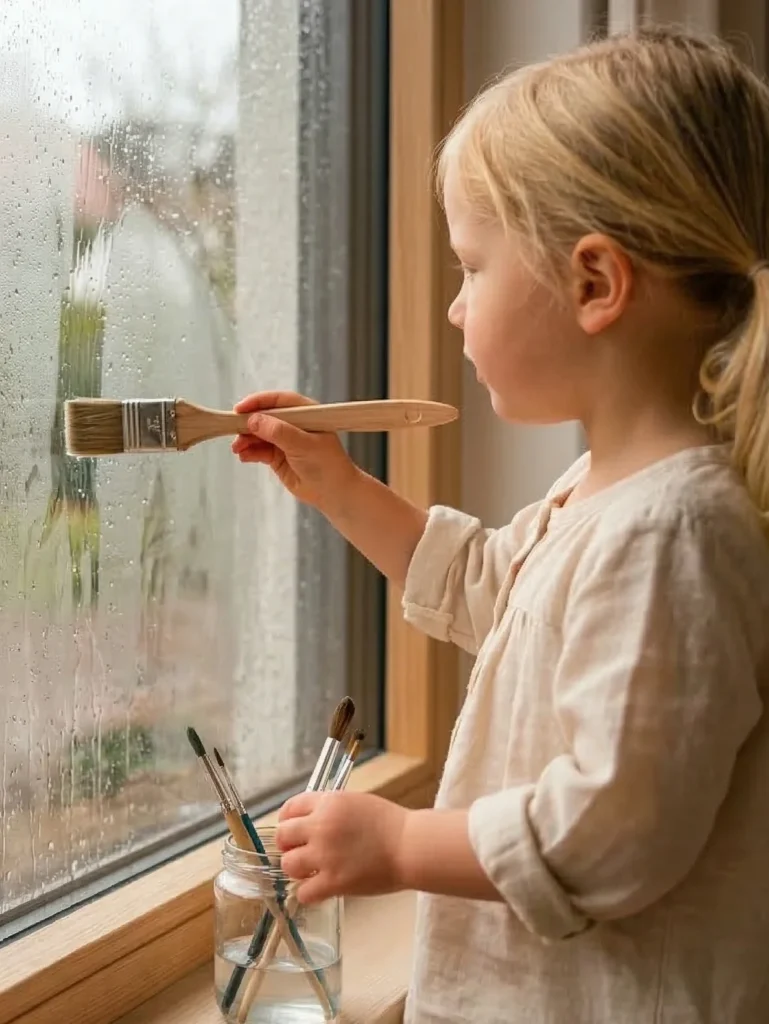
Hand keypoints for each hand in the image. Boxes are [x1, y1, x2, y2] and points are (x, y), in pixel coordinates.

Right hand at [231, 390, 359, 513]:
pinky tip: (243, 455)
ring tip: (237, 447)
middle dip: (248, 423)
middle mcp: (294, 425)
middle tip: (233, 429)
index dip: (259, 402)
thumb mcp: (303, 444)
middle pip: (265, 417)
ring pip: (259, 435)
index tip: (241, 408)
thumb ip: (278, 431)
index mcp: (306, 413)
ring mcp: (285, 441)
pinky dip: (249, 452)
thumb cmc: (328, 464)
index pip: (279, 401)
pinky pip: (259, 451)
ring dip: (246, 439)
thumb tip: (254, 420)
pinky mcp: (278, 457)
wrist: (334, 493)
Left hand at [275, 791, 408, 903]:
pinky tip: (319, 889)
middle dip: (288, 845)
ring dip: (297, 869)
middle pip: (283, 836)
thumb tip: (308, 821)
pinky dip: (308, 893)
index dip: (287, 821)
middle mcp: (322, 826)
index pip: (290, 809)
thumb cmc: (389, 823)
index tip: (292, 830)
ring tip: (311, 871)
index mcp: (328, 802)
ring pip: (288, 865)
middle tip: (299, 852)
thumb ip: (330, 809)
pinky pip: (303, 892)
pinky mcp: (334, 882)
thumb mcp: (356, 802)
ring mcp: (326, 855)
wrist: (410, 845)